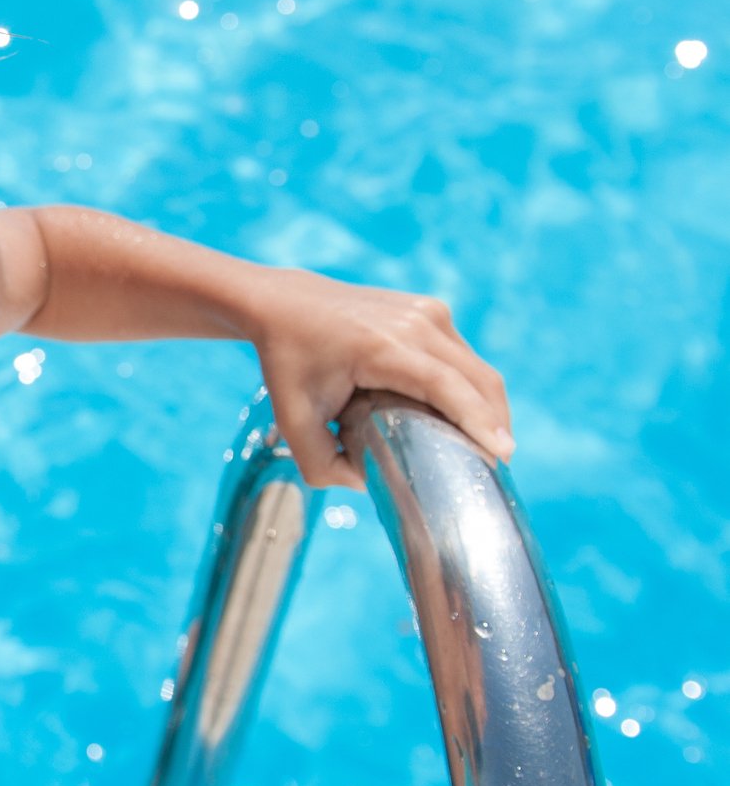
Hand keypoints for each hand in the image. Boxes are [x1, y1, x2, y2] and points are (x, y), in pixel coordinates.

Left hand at [246, 269, 512, 489]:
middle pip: (477, 378)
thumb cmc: (287, 359)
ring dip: (487, 406)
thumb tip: (367, 484)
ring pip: (475, 367)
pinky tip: (466, 414)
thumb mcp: (292, 418)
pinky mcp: (428, 309)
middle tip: (495, 465)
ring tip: (485, 445)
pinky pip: (462, 355)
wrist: (282, 302)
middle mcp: (413, 323)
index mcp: (382, 347)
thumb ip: (322, 464)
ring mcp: (425, 311)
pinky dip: (471, 386)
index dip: (479, 421)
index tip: (503, 454)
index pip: (447, 386)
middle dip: (495, 423)